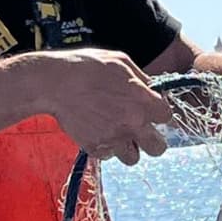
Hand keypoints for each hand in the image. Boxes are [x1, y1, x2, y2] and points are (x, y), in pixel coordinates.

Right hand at [37, 48, 171, 165]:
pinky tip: (99, 131)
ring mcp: (113, 138)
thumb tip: (152, 89)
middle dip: (152, 139)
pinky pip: (109, 156)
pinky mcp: (94, 148)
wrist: (54, 83)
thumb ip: (141, 79)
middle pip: (159, 148)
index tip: (151, 109)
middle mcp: (132, 123)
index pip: (167, 117)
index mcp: (143, 101)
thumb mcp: (121, 62)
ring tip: (118, 133)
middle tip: (141, 130)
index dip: (159, 112)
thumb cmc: (87, 67)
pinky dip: (106, 147)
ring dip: (129, 147)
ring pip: (133, 158)